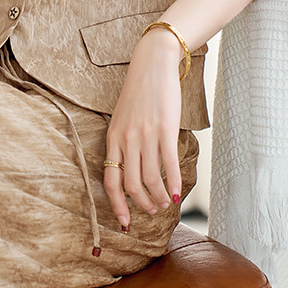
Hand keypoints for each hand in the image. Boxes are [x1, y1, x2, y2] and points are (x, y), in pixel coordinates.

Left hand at [102, 28, 183, 231]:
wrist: (152, 65)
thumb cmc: (139, 93)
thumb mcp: (122, 119)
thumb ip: (123, 143)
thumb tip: (130, 171)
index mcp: (112, 139)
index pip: (110, 181)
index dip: (116, 206)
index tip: (124, 222)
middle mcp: (126, 140)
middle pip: (131, 186)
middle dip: (141, 205)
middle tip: (151, 212)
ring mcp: (145, 136)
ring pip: (150, 179)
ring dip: (158, 198)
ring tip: (164, 204)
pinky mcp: (165, 130)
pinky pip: (169, 165)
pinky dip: (174, 184)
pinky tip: (177, 194)